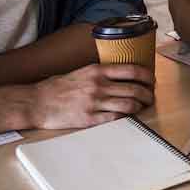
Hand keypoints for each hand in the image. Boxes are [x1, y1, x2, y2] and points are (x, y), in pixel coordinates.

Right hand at [31, 63, 154, 128]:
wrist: (37, 102)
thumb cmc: (58, 87)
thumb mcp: (81, 72)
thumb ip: (100, 74)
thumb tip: (121, 76)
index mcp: (97, 70)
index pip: (131, 70)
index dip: (147, 76)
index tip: (152, 80)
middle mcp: (98, 85)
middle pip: (134, 88)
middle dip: (148, 94)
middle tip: (151, 97)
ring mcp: (94, 102)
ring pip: (129, 104)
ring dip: (140, 106)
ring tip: (143, 107)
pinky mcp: (90, 118)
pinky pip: (115, 118)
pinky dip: (126, 117)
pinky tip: (129, 117)